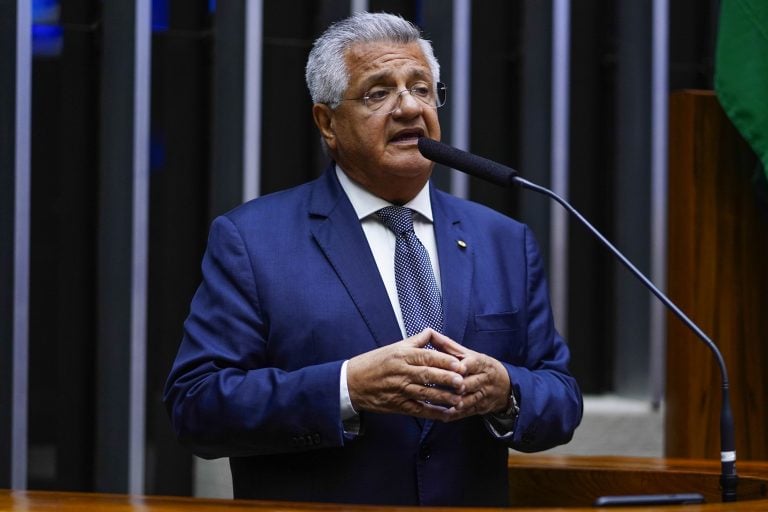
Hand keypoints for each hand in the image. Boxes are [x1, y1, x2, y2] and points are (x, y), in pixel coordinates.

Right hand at [346, 329, 467, 419]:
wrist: (351, 383)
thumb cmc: (373, 363)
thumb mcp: (393, 347)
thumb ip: (415, 341)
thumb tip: (431, 332)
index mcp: (401, 355)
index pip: (426, 356)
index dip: (444, 360)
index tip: (459, 364)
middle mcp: (401, 372)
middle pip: (428, 375)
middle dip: (447, 379)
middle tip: (463, 382)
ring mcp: (399, 389)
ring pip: (425, 393)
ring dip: (443, 397)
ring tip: (459, 399)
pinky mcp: (397, 405)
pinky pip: (419, 409)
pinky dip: (433, 412)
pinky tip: (446, 414)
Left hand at [428, 331, 511, 419]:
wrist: (504, 386)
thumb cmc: (480, 366)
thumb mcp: (468, 353)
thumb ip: (448, 345)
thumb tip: (430, 332)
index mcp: (481, 363)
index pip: (473, 364)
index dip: (464, 366)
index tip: (456, 368)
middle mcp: (483, 379)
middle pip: (469, 383)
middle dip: (457, 386)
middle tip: (439, 387)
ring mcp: (483, 395)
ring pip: (468, 400)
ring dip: (454, 402)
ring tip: (438, 402)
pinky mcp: (480, 408)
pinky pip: (467, 412)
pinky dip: (455, 415)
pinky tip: (443, 415)